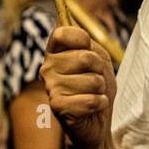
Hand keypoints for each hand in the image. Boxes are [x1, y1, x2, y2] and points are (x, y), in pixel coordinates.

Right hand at [40, 26, 114, 147]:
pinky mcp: (58, 107)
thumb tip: (75, 28)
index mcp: (55, 53)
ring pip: (93, 80)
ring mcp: (51, 88)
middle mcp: (47, 68)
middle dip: (100, 71)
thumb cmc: (96, 87)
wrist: (98, 120)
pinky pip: (92, 100)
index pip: (62, 33)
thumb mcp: (98, 59)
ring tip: (92, 95)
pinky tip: (92, 108)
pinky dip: (100, 104)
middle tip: (95, 81)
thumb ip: (89, 45)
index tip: (88, 49)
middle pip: (86, 57)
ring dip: (100, 90)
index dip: (82, 39)